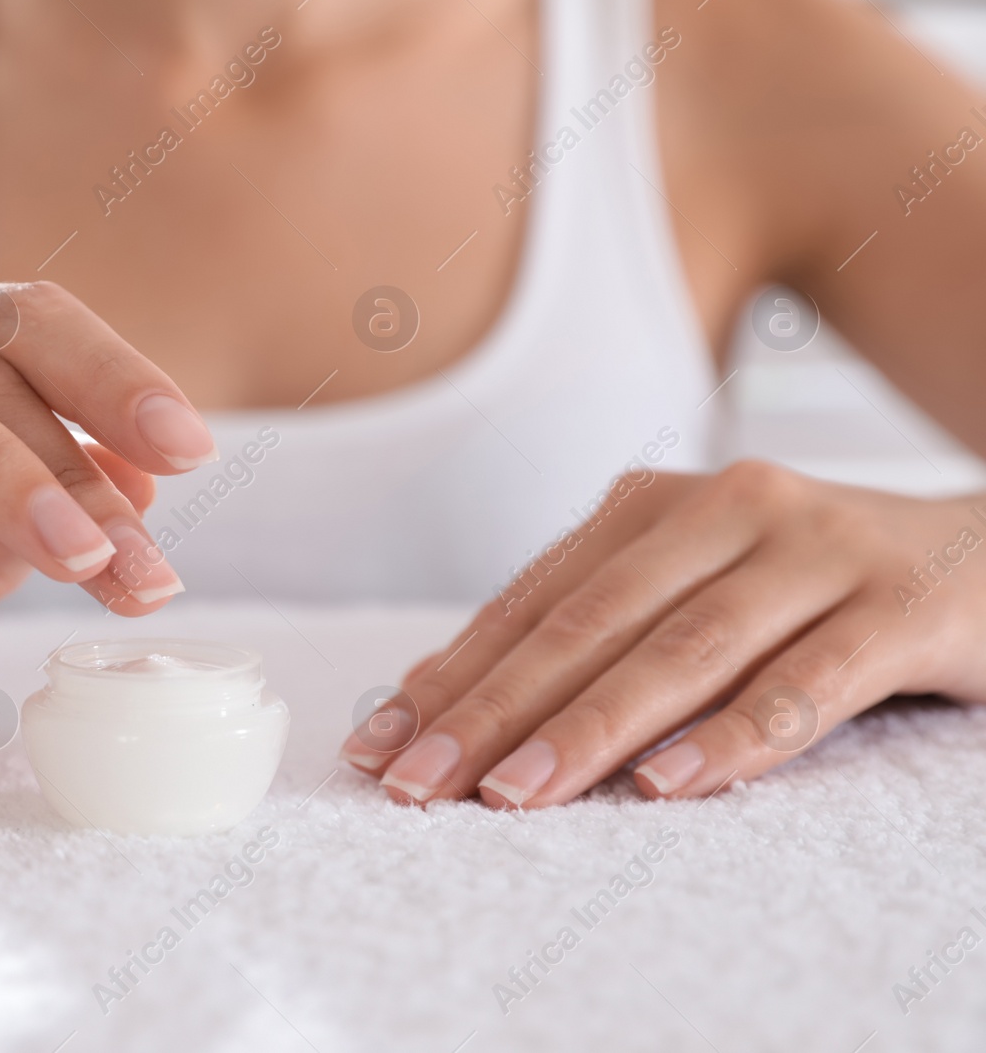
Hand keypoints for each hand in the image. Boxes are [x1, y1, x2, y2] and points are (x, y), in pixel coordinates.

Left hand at [340, 461, 985, 806]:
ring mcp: (815, 550)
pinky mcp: (900, 605)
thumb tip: (437, 704)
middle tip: (416, 785)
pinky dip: (733, 737)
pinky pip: (806, 681)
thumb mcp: (688, 589)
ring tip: (511, 797)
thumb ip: (584, 632)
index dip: (449, 678)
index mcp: (653, 505)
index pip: (529, 605)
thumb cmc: (806, 588)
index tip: (376, 748)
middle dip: (490, 712)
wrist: (984, 550)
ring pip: (680, 652)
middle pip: (586, 626)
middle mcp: (725, 508)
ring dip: (588, 731)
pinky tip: (666, 786)